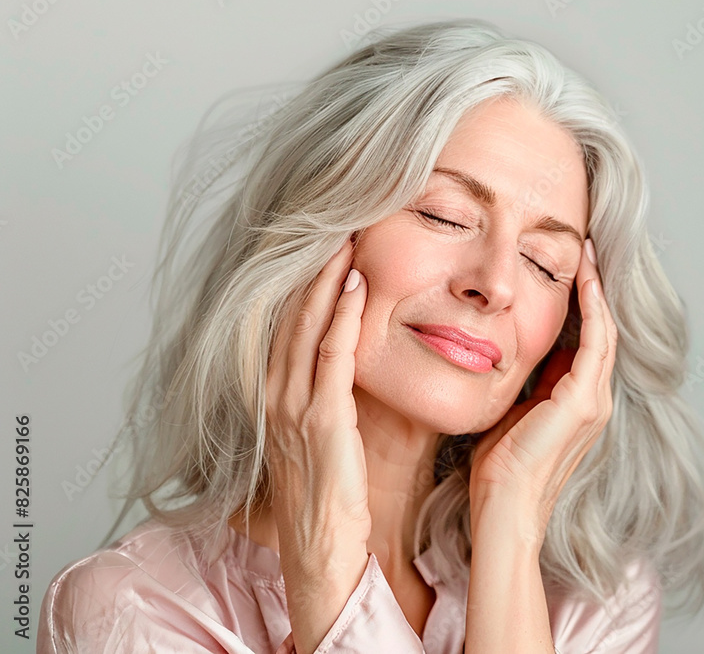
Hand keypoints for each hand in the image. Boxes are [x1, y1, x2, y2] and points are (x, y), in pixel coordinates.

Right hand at [264, 238, 370, 566]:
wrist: (320, 548)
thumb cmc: (328, 495)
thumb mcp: (321, 437)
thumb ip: (326, 397)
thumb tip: (347, 365)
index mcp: (275, 398)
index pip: (287, 327)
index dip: (305, 286)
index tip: (327, 249)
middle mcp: (276, 395)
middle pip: (292, 316)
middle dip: (314, 269)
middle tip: (337, 226)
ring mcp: (293, 406)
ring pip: (307, 326)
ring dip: (328, 280)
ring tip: (347, 240)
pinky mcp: (321, 419)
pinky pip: (332, 356)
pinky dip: (342, 317)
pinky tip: (356, 287)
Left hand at [469, 237, 617, 545]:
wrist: (503, 503)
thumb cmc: (499, 467)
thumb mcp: (512, 411)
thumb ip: (523, 384)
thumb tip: (511, 353)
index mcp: (577, 402)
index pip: (586, 342)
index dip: (583, 305)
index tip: (571, 271)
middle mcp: (594, 400)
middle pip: (602, 331)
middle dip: (595, 289)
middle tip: (587, 251)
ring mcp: (593, 401)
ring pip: (603, 331)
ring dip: (597, 290)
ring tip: (588, 255)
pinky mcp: (583, 401)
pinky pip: (594, 341)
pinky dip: (593, 307)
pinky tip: (585, 278)